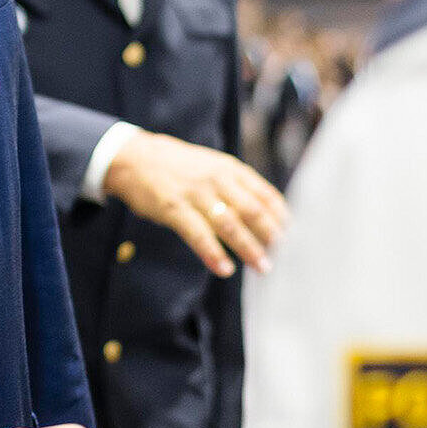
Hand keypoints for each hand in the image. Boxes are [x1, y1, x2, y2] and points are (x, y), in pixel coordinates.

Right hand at [104, 132, 286, 276]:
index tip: (291, 237)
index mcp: (229, 168)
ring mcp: (195, 193)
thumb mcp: (212, 166)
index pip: (265, 194)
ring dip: (248, 248)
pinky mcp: (174, 208)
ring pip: (229, 224)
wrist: (135, 158)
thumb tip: (265, 215)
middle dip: (270, 236)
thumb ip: (236, 186)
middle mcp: (216, 179)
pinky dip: (213, 254)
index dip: (280, 218)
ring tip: (261, 267)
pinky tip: (224, 269)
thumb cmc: (178, 167)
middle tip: (281, 256)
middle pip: (252, 211)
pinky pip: (198, 235)